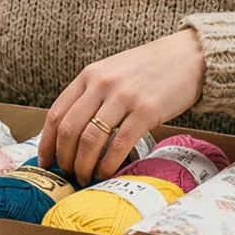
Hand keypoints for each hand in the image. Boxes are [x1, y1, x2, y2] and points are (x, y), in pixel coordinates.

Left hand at [38, 29, 204, 185]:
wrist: (189, 56)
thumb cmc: (150, 69)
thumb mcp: (113, 72)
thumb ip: (92, 95)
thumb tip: (73, 133)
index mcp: (89, 75)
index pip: (56, 114)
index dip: (47, 143)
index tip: (45, 162)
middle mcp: (102, 84)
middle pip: (69, 130)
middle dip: (65, 159)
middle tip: (68, 174)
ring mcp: (124, 97)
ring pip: (90, 140)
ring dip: (83, 165)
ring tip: (86, 178)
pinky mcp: (147, 110)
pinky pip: (118, 144)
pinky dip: (108, 164)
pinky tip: (106, 173)